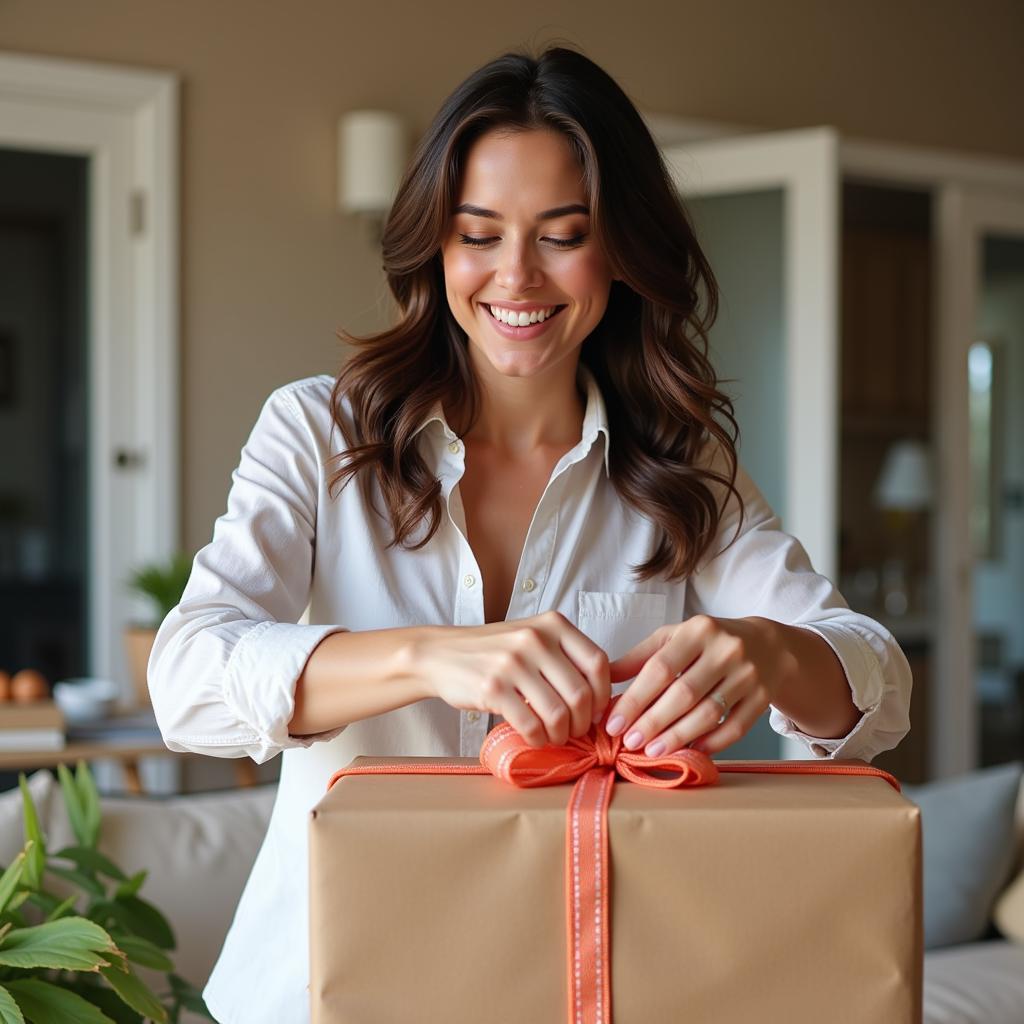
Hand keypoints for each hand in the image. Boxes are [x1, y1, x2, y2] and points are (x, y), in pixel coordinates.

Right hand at [414, 612, 610, 748]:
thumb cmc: (493, 651)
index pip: (597, 663)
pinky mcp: (492, 688)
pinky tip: (534, 738)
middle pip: (580, 693)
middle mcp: (534, 639)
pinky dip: (538, 739)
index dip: (602, 694)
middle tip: (575, 731)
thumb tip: (604, 695)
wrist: (441, 654)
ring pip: (558, 713)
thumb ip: (565, 656)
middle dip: (582, 722)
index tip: (594, 710)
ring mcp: (512, 662)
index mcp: (552, 624)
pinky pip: (530, 725)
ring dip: (561, 734)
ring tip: (554, 736)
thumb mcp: (533, 637)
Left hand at [604, 615, 791, 756]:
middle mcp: (726, 649)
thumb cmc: (708, 642)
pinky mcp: (763, 697)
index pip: (660, 668)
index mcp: (698, 630)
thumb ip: (640, 657)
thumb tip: (605, 679)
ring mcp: (748, 674)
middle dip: (653, 722)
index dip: (635, 699)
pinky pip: (736, 726)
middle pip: (684, 693)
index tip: (614, 723)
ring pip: (709, 713)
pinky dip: (713, 743)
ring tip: (654, 752)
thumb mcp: (674, 637)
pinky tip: (693, 752)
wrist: (766, 645)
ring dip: (679, 736)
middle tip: (631, 743)